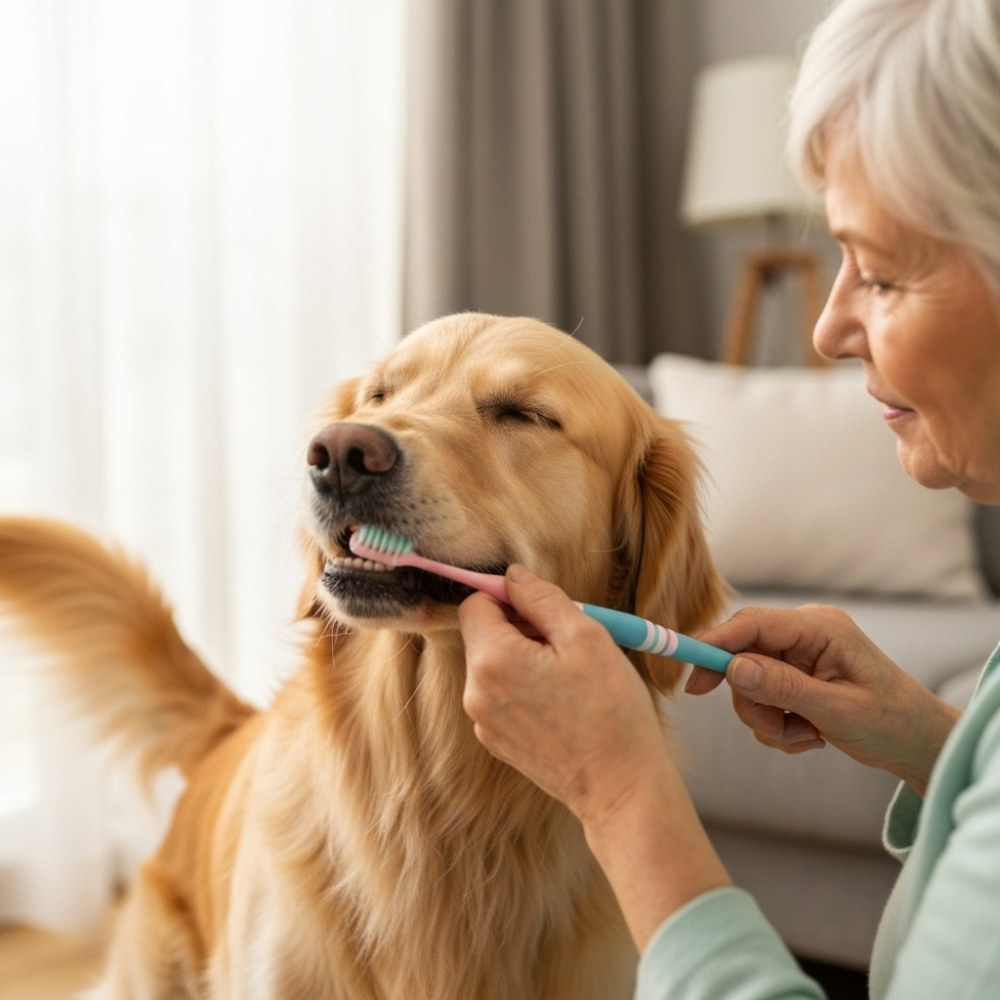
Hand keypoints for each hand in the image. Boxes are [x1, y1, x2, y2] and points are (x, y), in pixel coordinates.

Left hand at [459, 564, 666, 826]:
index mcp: (492, 660)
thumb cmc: (611, 710)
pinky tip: (562, 703)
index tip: (543, 610)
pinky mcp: (497, 742)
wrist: (621, 787)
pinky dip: (525, 689)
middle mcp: (475, 692)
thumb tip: (512, 576)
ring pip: (494, 665)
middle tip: (566, 645)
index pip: (475, 604)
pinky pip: (501, 696)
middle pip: (483, 635)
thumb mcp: (585, 636)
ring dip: (524, 658)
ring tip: (569, 677)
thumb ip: (541, 598)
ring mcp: (483, 722)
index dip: (508, 598)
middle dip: (520, 629)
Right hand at [686, 604, 960, 793]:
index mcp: (819, 627)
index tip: (692, 678)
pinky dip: (777, 725)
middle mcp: (805, 634)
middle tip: (777, 730)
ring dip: (768, 719)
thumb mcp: (837, 710)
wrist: (918, 745)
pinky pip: (762, 698)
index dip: (714, 646)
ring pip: (748, 684)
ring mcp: (799, 655)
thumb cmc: (892, 722)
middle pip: (743, 657)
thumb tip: (733, 668)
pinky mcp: (795, 676)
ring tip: (805, 737)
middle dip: (753, 701)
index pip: (751, 624)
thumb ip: (783, 686)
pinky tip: (809, 736)